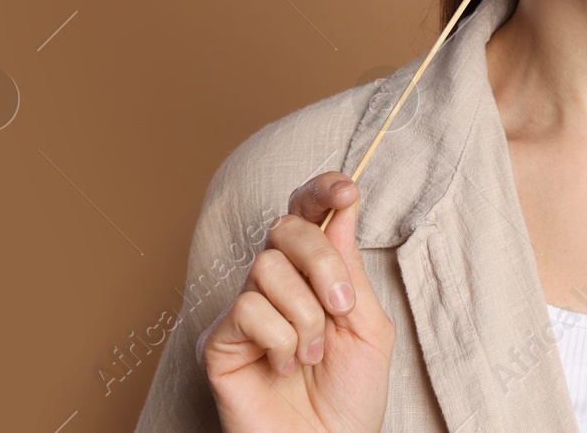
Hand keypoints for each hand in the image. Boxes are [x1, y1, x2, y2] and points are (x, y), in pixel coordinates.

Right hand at [199, 172, 394, 432]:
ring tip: (313, 355)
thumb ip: (350, 268)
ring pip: (267, 268)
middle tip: (341, 307)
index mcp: (313, 273)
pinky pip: (247, 309)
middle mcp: (275, 284)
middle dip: (321, 261)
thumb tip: (341, 208)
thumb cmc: (351, 395)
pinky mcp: (219, 341)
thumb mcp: (367, 325)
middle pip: (284, 227)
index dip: (321, 190)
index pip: (307, 213)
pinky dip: (279, 341)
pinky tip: (283, 367)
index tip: (347, 192)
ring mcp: (245, 310)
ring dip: (305, 316)